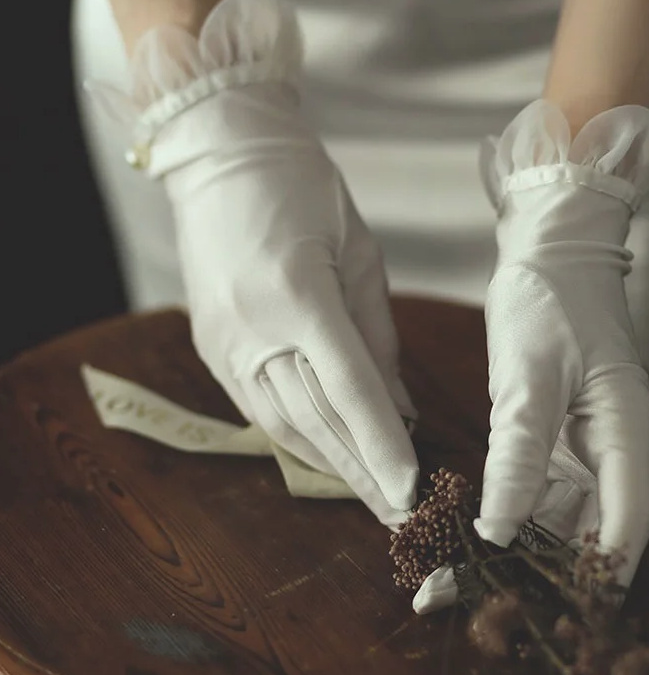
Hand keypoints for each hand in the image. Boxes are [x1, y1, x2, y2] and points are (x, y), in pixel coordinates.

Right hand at [90, 0, 418, 526]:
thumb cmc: (303, 190)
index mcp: (298, 295)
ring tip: (367, 496)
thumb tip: (398, 405)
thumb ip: (378, 335)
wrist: (223, 157)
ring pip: (281, 424)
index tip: (412, 489)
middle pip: (315, 421)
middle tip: (398, 516)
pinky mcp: (211, 346)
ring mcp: (223, 342)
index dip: (383, 446)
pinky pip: (256, 407)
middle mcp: (253, 329)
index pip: (351, 391)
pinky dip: (294, 438)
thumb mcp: (359, 252)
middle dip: (361, 473)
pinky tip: (322, 458)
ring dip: (328, 465)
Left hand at [475, 99, 648, 583]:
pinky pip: (534, 489)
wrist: (549, 254)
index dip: (588, 579)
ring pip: (555, 517)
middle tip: (462, 595)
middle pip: (585, 533)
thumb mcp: (530, 376)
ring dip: (510, 546)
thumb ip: (519, 455)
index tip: (532, 611)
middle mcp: (611, 452)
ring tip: (450, 572)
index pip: (624, 529)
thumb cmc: (550, 301)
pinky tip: (464, 527)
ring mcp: (583, 447)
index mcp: (626, 436)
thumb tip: (497, 529)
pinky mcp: (554, 437)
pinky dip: (503, 510)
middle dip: (532, 572)